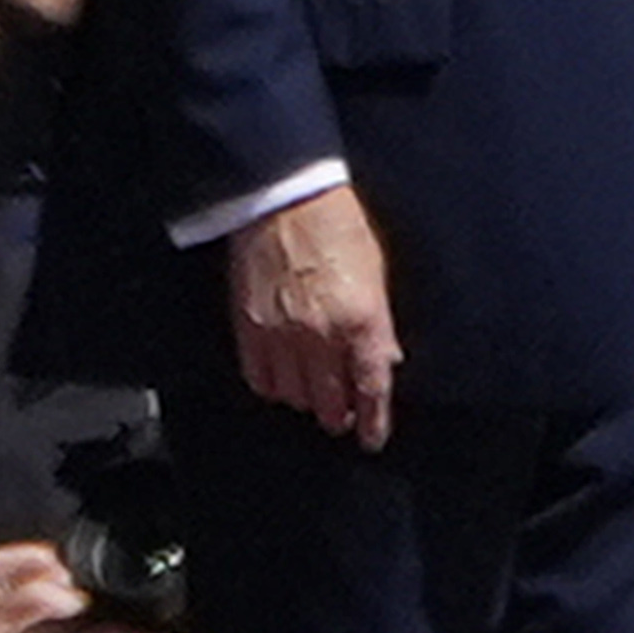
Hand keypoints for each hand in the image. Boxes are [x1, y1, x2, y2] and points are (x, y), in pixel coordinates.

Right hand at [223, 184, 396, 452]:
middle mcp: (322, 336)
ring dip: (307, 400)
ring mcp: (282, 335)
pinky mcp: (249, 327)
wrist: (284, 195)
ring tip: (313, 392)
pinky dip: (273, 386)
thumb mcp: (376, 272)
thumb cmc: (336, 223)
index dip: (374, 422)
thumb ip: (379, 324)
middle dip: (339, 415)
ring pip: (295, 397)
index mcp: (362, 320)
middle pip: (331, 403)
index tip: (373, 438)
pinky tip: (282, 378)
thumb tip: (384, 360)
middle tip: (343, 416)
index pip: (372, 390)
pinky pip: (260, 378)